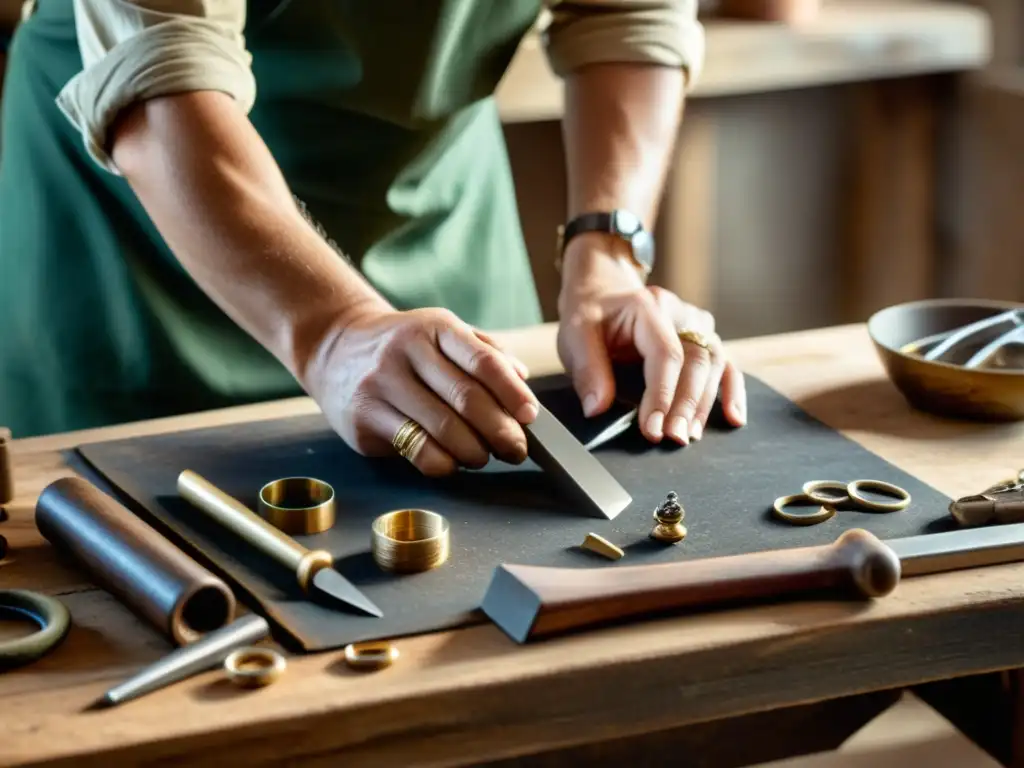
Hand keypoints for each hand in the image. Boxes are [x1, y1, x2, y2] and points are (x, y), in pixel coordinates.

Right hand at [305, 306, 538, 475]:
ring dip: (474, 452)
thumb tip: (523, 382)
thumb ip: (485, 353)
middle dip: (500, 431)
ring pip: (442, 430)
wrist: (334, 348)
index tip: (530, 416)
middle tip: (516, 449)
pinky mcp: (364, 418)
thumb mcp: (442, 332)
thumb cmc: (403, 346)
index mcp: (435, 328)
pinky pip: (415, 450)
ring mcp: (380, 385)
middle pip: (465, 399)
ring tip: (484, 457)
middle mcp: (405, 352)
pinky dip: (444, 464)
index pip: (483, 362)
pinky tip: (452, 462)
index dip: (512, 393)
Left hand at [557, 234, 745, 444]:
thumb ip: (587, 370)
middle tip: (674, 438)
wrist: (603, 291)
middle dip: (686, 404)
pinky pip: (725, 365)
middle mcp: (679, 313)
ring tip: (690, 435)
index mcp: (649, 307)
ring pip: (714, 364)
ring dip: (704, 403)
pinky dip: (731, 391)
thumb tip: (596, 410)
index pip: (666, 353)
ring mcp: (696, 325)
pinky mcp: (703, 339)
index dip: (662, 393)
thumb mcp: (575, 334)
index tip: (652, 428)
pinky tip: (734, 418)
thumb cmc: (591, 314)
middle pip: (696, 360)